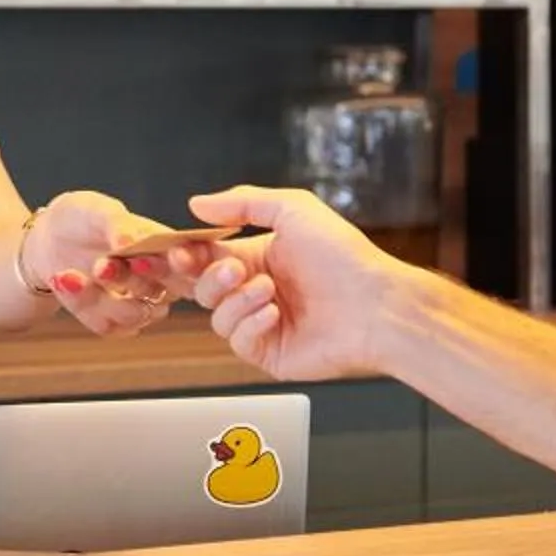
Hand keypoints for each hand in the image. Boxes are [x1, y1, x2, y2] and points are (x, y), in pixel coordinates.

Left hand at [24, 190, 177, 336]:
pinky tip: (64, 279)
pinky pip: (106, 324)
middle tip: (105, 264)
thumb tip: (129, 240)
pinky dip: (82, 302)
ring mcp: (138, 304)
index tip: (175, 256)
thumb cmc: (84, 218)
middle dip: (138, 280)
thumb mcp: (97, 210)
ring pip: (137, 314)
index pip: (195, 262)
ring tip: (71, 272)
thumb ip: (117, 224)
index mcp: (169, 248)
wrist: (49, 239)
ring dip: (105, 296)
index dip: (192, 263)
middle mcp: (161, 280)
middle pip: (169, 293)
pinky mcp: (111, 322)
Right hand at [178, 187, 406, 381]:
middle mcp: (257, 291)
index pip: (206, 256)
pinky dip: (250, 324)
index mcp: (259, 257)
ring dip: (237, 300)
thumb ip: (242, 202)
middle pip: (203, 288)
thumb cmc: (345, 257)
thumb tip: (197, 203)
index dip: (188, 255)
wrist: (377, 305)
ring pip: (217, 317)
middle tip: (234, 268)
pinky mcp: (270, 353)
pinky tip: (274, 313)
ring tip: (268, 290)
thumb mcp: (294, 209)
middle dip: (210, 277)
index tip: (178, 250)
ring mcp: (262, 324)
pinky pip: (238, 342)